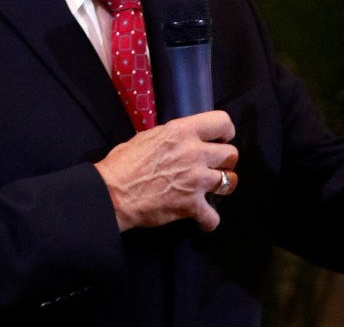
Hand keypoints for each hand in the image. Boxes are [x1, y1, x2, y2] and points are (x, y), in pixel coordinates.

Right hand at [94, 110, 238, 232]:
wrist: (112, 193)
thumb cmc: (123, 163)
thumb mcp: (148, 137)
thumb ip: (172, 137)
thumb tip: (180, 140)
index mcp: (182, 131)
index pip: (222, 122)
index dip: (225, 132)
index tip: (220, 140)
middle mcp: (194, 153)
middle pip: (232, 154)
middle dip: (224, 161)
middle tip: (213, 166)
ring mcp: (196, 180)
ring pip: (230, 181)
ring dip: (222, 186)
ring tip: (210, 189)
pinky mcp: (191, 205)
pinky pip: (214, 217)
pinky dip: (208, 221)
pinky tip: (201, 219)